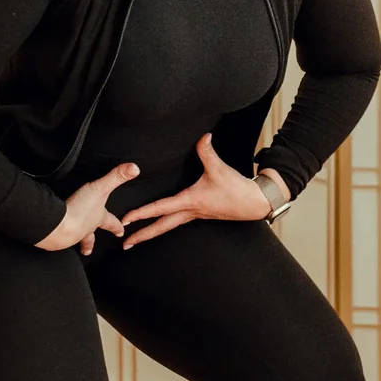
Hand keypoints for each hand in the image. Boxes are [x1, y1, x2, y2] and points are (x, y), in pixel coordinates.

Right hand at [37, 163, 140, 253]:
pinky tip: (51, 237)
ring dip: (71, 240)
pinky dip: (54, 238)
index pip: (110, 223)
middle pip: (89, 237)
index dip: (117, 227)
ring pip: (72, 239)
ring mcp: (70, 236)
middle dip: (89, 243)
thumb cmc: (80, 209)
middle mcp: (85, 229)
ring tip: (67, 242)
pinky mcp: (55, 237)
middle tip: (88, 250)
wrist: (58, 226)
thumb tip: (135, 169)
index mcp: (97, 219)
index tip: (121, 232)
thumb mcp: (100, 189)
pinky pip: (55, 239)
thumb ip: (116, 177)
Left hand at [116, 134, 272, 248]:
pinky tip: (163, 222)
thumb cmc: (237, 189)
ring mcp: (196, 215)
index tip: (126, 220)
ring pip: (169, 226)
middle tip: (125, 244)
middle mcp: (190, 211)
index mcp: (189, 202)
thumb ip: (208, 152)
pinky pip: (179, 221)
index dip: (141, 213)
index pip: (160, 208)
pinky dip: (166, 224)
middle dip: (143, 236)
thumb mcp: (220, 169)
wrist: (255, 203)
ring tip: (139, 238)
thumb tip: (204, 136)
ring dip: (153, 232)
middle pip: (161, 227)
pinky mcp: (201, 213)